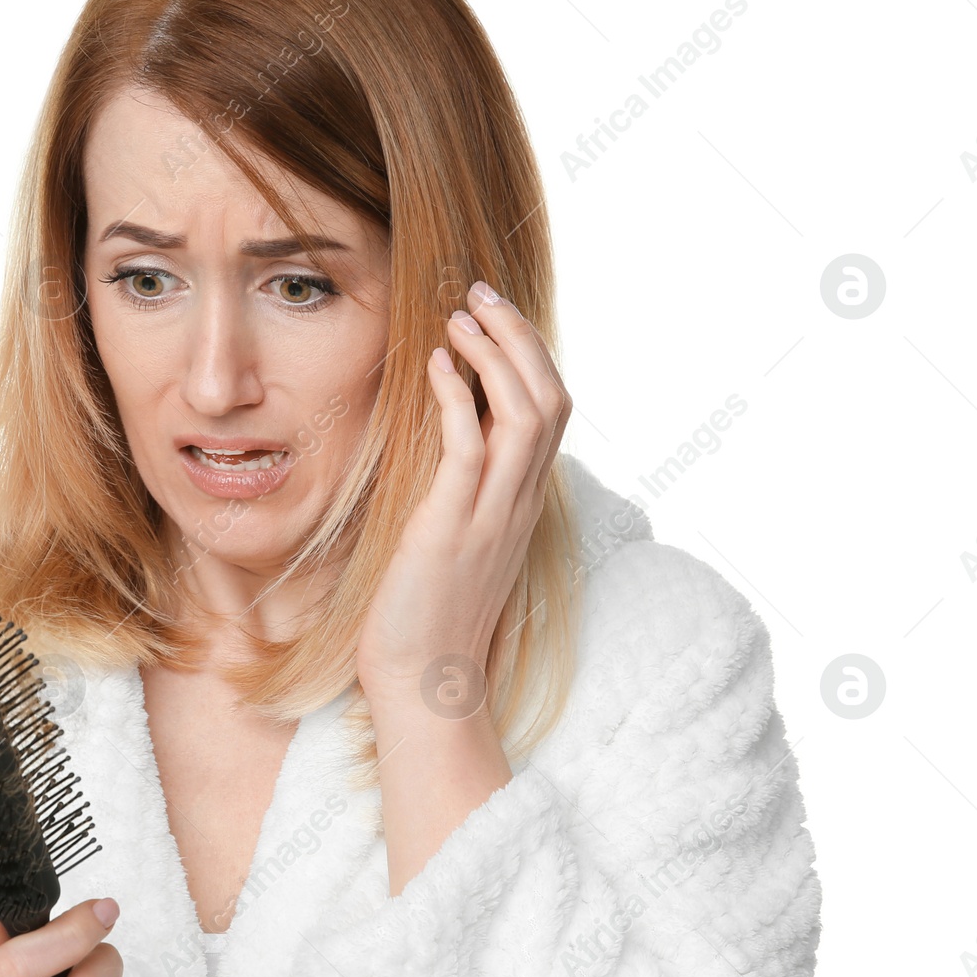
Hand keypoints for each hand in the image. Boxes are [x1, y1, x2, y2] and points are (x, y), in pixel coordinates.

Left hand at [355, 280, 571, 709]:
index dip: (529, 356)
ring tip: (459, 317)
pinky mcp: (453, 526)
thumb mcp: (458, 538)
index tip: (493, 317)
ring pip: (524, 413)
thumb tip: (447, 436)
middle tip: (480, 294)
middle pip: (549, 398)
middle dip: (519, 336)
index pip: (551, 411)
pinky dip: (456, 395)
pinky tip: (433, 363)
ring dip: (495, 354)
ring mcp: (492, 514)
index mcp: (523, 502)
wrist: (425, 681)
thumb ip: (465, 489)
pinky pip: (469, 446)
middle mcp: (520, 502)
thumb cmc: (429, 612)